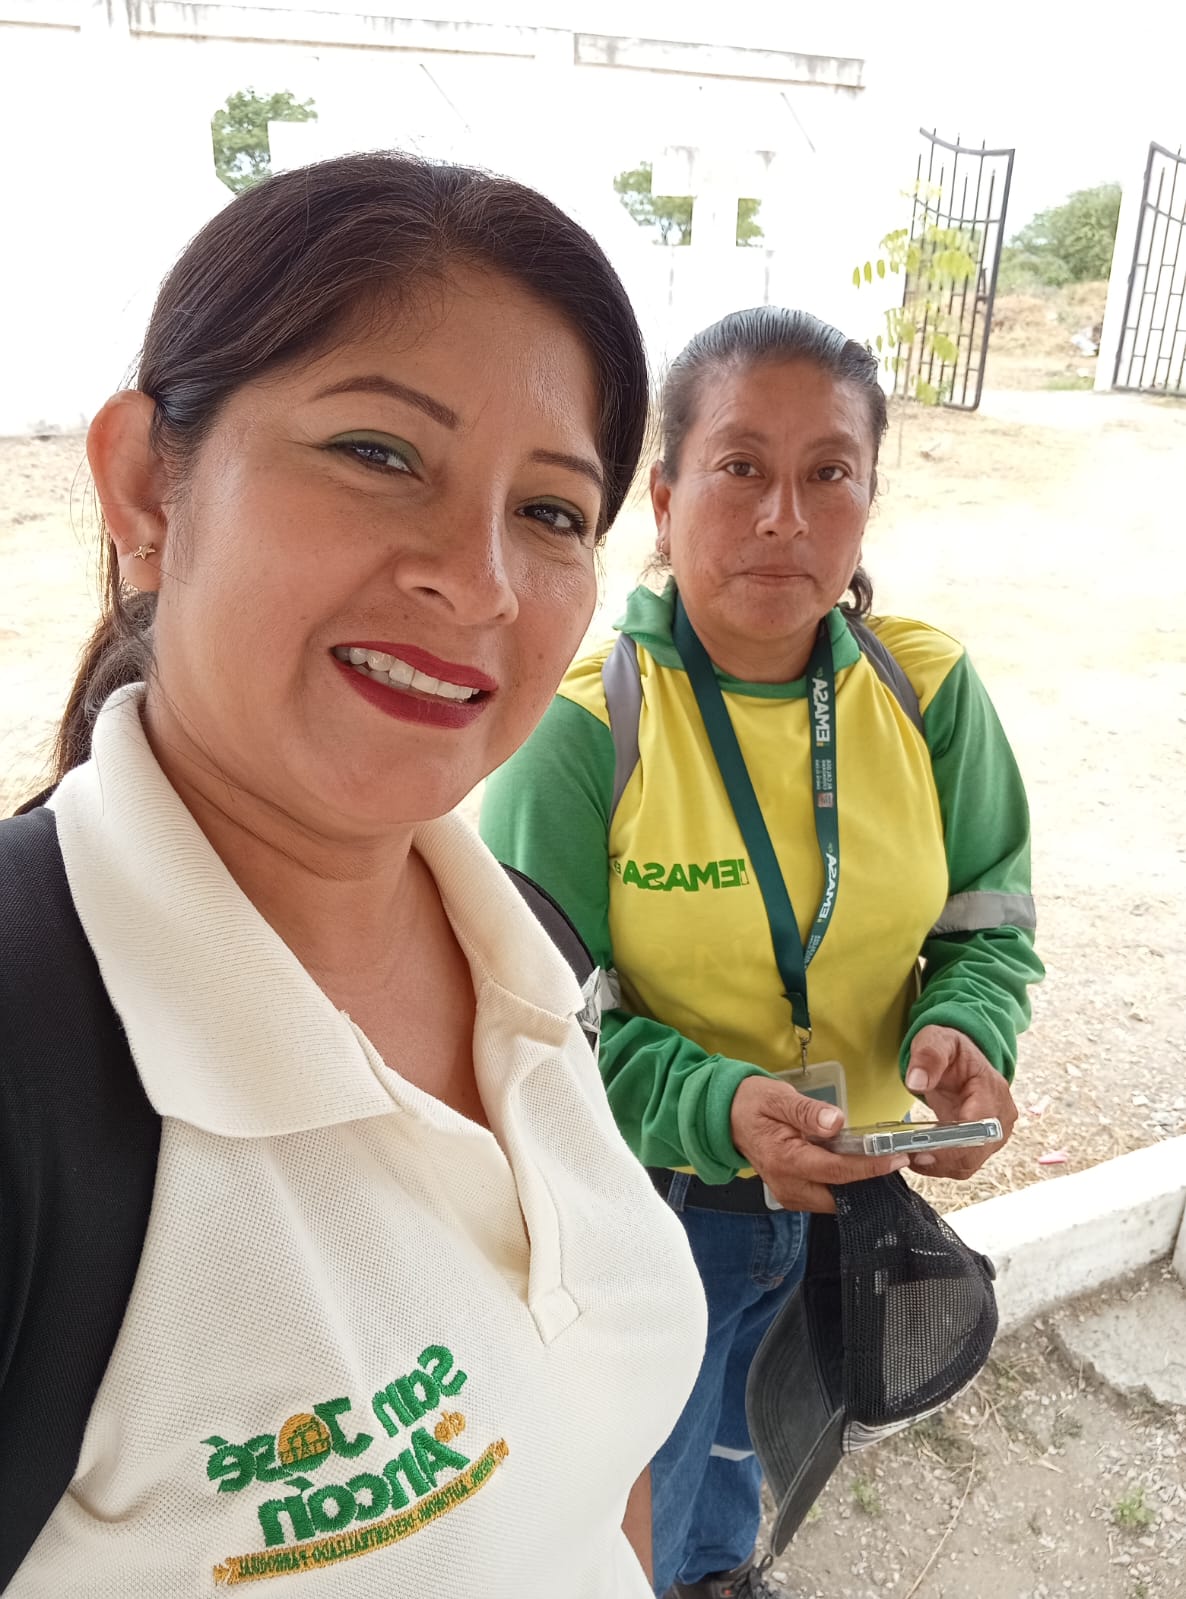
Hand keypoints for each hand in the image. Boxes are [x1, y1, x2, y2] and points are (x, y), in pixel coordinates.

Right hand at [730, 1076, 908, 1213]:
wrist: (727, 1117)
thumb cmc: (753, 1103)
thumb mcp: (778, 1097)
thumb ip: (807, 1111)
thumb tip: (835, 1122)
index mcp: (785, 1160)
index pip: (837, 1170)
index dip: (870, 1166)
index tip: (897, 1157)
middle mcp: (787, 1185)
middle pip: (839, 1194)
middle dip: (869, 1181)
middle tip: (895, 1159)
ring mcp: (788, 1195)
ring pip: (834, 1201)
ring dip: (857, 1184)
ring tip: (880, 1160)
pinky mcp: (791, 1196)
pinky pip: (825, 1197)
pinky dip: (843, 1185)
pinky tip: (856, 1166)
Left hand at [904, 1025, 1017, 1178]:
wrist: (962, 1058)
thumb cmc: (951, 1049)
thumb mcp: (936, 1040)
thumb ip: (928, 1056)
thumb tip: (917, 1082)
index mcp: (992, 1091)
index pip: (979, 1129)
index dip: (953, 1147)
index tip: (922, 1152)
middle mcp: (1000, 1117)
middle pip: (975, 1153)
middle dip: (941, 1161)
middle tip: (906, 1156)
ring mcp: (994, 1133)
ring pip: (969, 1164)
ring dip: (939, 1166)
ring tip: (908, 1155)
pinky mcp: (984, 1143)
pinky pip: (964, 1163)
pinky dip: (942, 1165)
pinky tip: (919, 1155)